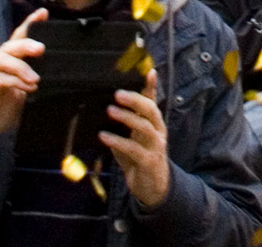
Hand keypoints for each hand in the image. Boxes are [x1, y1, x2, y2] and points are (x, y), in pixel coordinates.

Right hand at [0, 13, 50, 157]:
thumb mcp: (18, 98)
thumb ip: (29, 85)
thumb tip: (51, 78)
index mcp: (2, 64)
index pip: (16, 40)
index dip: (28, 25)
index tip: (43, 13)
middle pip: (9, 46)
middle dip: (26, 43)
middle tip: (42, 48)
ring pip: (3, 59)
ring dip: (22, 67)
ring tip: (36, 79)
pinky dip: (15, 82)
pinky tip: (27, 89)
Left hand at [102, 83, 174, 211]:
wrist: (155, 190)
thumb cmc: (140, 161)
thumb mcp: (133, 141)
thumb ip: (125, 127)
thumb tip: (108, 110)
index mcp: (154, 124)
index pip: (153, 101)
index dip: (152, 87)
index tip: (150, 71)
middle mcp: (158, 132)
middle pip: (150, 110)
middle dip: (135, 99)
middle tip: (118, 94)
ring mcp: (155, 146)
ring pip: (144, 126)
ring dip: (127, 117)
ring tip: (110, 110)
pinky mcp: (149, 161)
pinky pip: (133, 148)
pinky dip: (117, 141)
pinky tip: (104, 137)